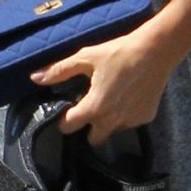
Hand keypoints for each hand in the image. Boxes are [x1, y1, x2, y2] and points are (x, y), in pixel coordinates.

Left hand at [31, 28, 173, 144]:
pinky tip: (128, 96)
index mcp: (94, 108)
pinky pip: (130, 123)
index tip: (67, 110)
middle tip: (89, 108)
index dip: (64, 120)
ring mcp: (130, 121)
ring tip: (110, 99)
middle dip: (88, 129)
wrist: (156, 50)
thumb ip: (59, 71)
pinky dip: (126, 115)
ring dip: (108, 122)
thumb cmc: (118, 52)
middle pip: (93, 140)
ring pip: (112, 131)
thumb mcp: (85, 57)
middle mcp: (112, 121)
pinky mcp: (146, 117)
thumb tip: (34, 78)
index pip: (69, 127)